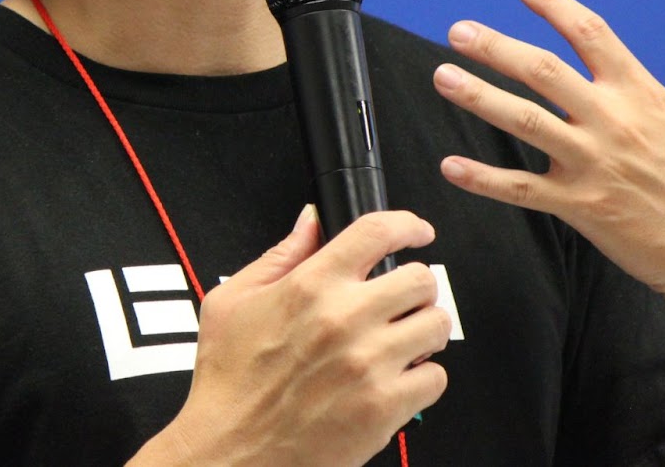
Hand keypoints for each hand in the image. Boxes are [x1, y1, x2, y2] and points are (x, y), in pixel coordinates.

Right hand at [134, 207, 449, 466]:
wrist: (229, 453)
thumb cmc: (228, 384)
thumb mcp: (232, 302)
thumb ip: (280, 255)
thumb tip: (311, 222)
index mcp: (310, 285)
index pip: (379, 232)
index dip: (408, 224)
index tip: (417, 231)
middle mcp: (344, 318)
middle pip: (421, 277)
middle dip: (416, 287)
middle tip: (402, 301)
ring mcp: (368, 364)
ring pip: (436, 324)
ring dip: (424, 330)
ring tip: (401, 341)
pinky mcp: (383, 407)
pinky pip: (435, 377)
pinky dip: (423, 379)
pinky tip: (395, 380)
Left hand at [433, 0, 664, 342]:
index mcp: (643, 94)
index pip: (591, 35)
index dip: (554, 5)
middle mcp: (612, 122)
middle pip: (544, 72)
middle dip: (497, 48)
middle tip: (458, 30)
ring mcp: (593, 165)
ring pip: (525, 122)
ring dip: (479, 97)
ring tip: (442, 75)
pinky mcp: (581, 207)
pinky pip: (522, 190)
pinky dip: (483, 179)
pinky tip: (449, 166)